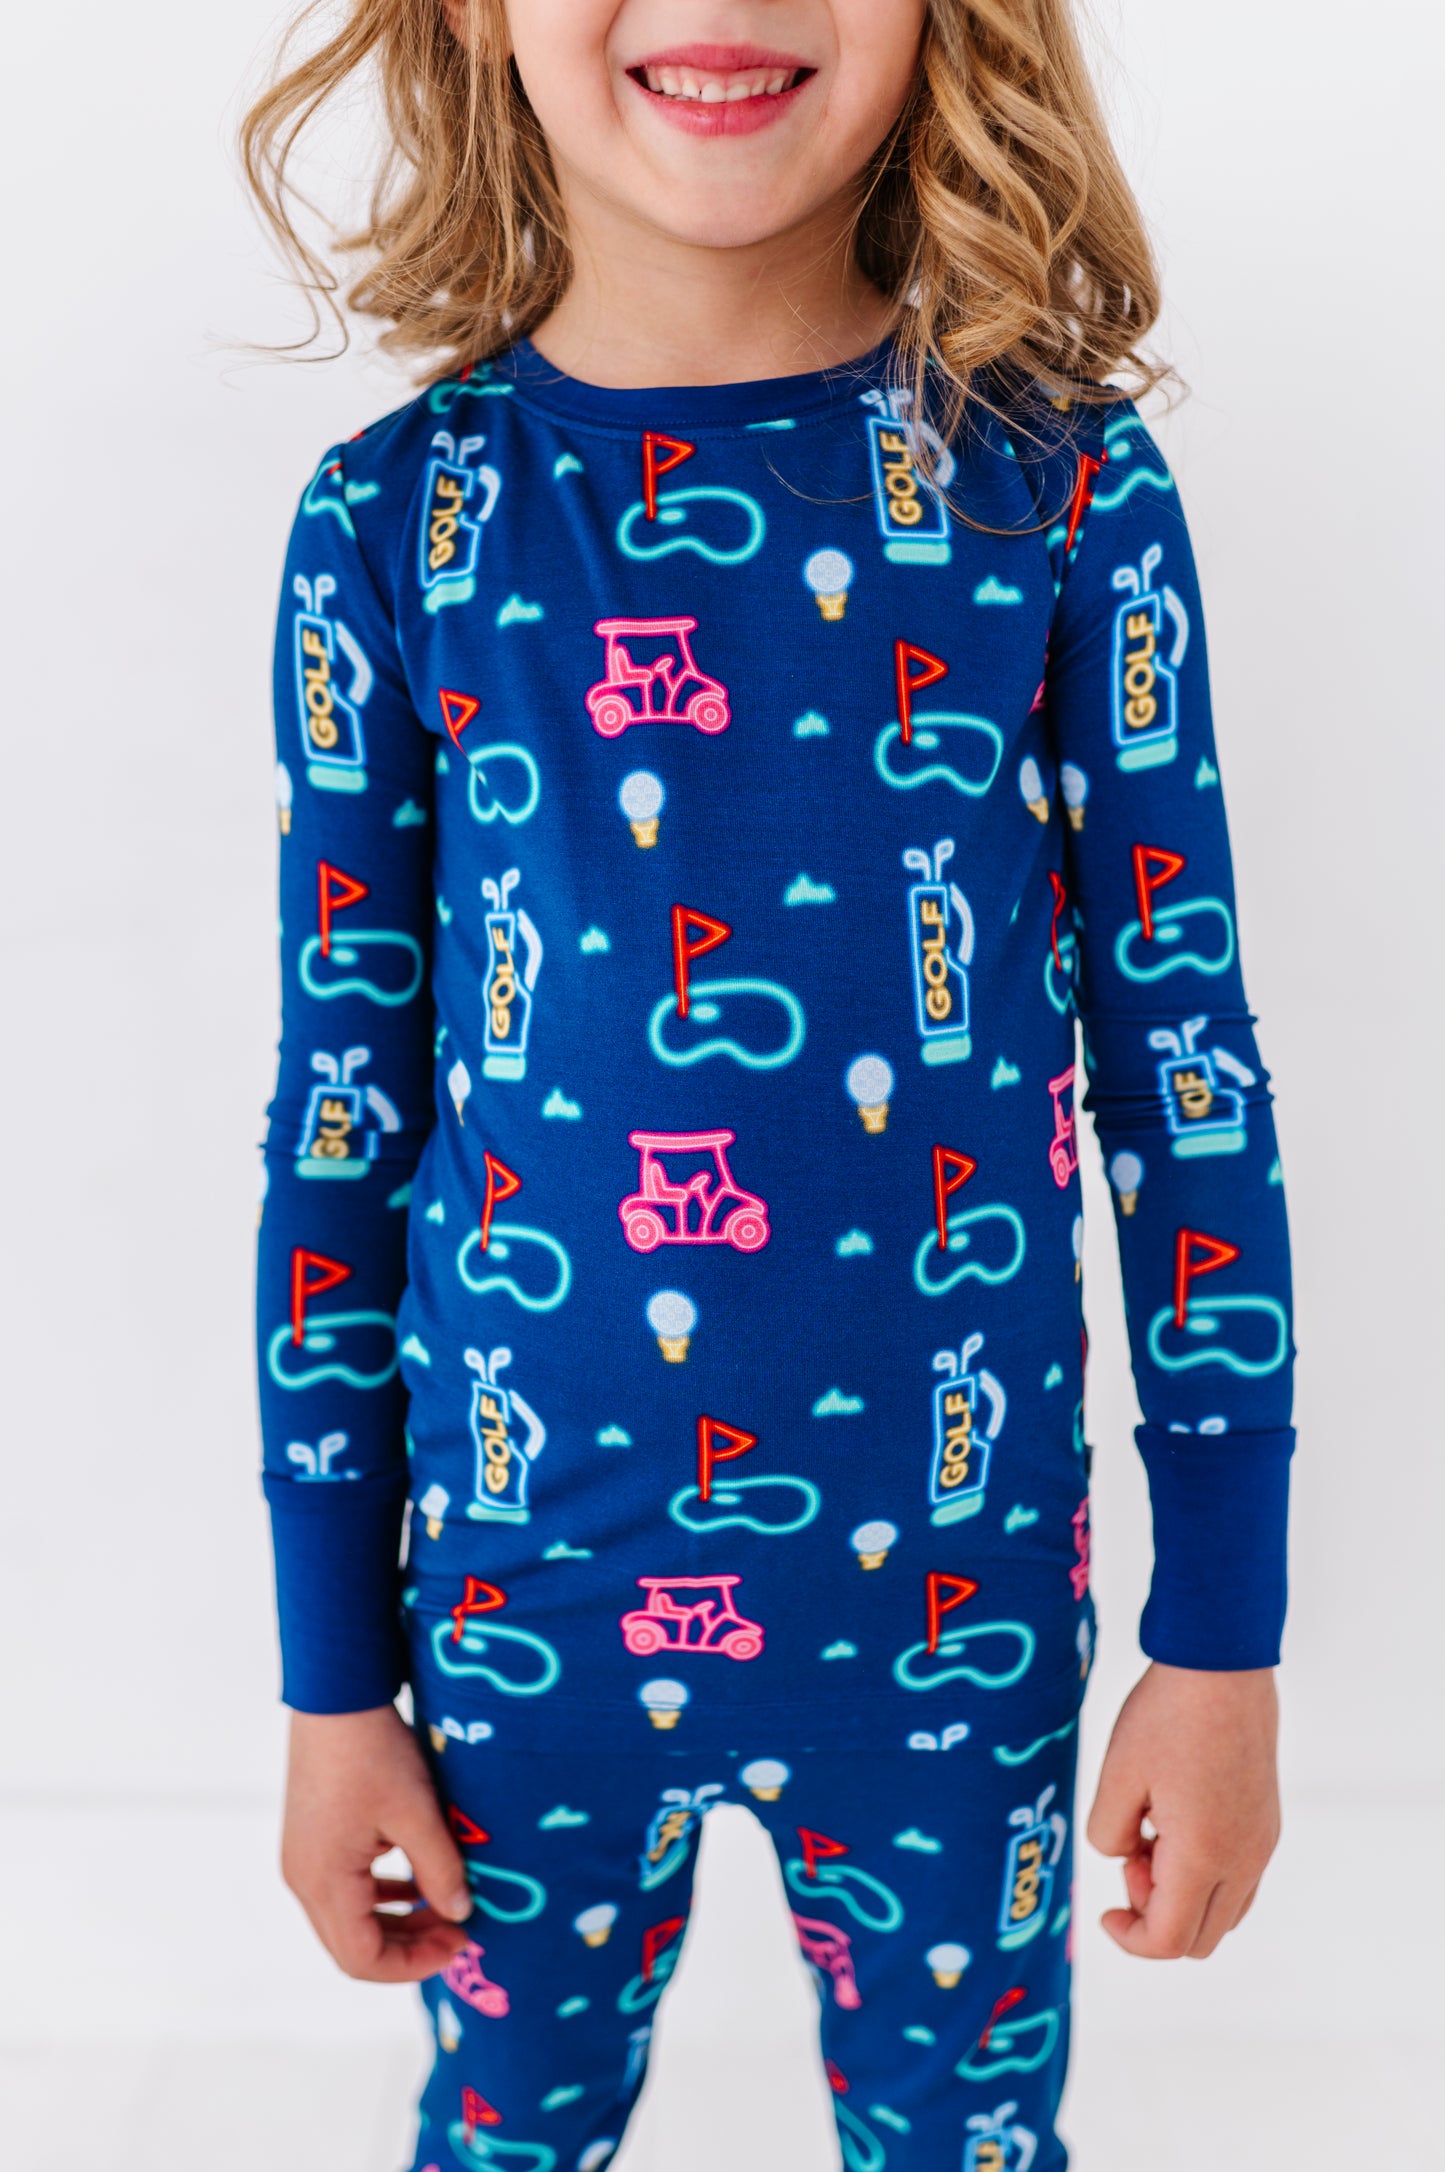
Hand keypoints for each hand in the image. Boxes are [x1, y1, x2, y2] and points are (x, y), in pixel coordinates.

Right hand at [281, 1703, 473, 1982]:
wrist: (336, 1695)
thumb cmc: (373, 1751)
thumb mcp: (417, 1812)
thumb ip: (440, 1870)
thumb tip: (461, 1914)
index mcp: (323, 1881)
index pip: (361, 1959)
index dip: (413, 1965)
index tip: (459, 1944)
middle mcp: (303, 1878)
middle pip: (352, 1945)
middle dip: (408, 1946)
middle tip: (459, 1928)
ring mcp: (303, 1858)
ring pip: (349, 1918)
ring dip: (396, 1921)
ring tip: (445, 1906)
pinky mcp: (312, 1838)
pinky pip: (345, 1888)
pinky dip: (381, 1895)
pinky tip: (416, 1879)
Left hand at [1086, 1662, 1279, 1958]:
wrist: (1222, 1664)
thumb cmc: (1167, 1715)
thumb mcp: (1117, 1775)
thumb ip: (1109, 1835)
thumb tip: (1125, 1858)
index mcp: (1204, 1856)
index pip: (1169, 1941)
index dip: (1129, 1939)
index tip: (1104, 1910)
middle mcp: (1245, 1859)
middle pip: (1201, 1938)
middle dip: (1155, 1915)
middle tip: (1131, 1855)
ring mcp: (1263, 1841)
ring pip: (1225, 1911)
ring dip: (1183, 1896)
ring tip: (1151, 1833)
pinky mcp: (1267, 1821)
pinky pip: (1239, 1878)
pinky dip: (1205, 1873)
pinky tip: (1175, 1818)